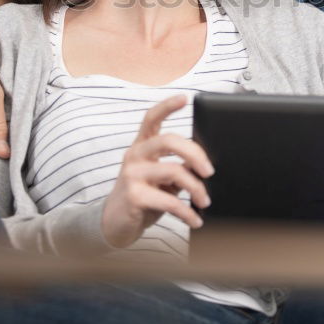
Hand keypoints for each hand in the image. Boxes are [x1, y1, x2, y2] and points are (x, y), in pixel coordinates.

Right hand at [102, 95, 213, 248]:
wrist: (114, 225)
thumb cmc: (143, 197)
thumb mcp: (160, 179)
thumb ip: (178, 167)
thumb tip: (205, 165)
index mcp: (141, 146)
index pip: (151, 118)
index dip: (167, 106)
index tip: (184, 97)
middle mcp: (135, 156)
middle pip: (168, 140)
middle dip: (195, 153)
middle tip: (209, 171)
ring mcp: (132, 175)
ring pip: (174, 171)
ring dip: (197, 188)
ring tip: (205, 201)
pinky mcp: (134, 196)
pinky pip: (170, 200)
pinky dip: (187, 212)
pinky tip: (195, 219)